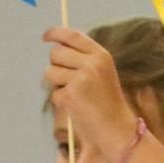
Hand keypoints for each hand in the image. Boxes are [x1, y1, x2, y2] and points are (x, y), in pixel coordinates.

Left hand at [43, 27, 137, 161]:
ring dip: (57, 84)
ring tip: (76, 95)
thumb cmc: (108, 102)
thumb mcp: (102, 73)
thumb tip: (56, 46)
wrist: (117, 128)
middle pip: (56, 53)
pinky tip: (77, 107)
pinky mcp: (71, 95)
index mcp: (101, 55)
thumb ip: (83, 57)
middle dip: (56, 65)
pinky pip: (54, 93)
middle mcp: (92, 64)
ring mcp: (81, 79)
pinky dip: (61, 101)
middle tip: (68, 79)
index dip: (55, 33)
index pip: (72, 36)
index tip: (45, 36)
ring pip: (50, 72)